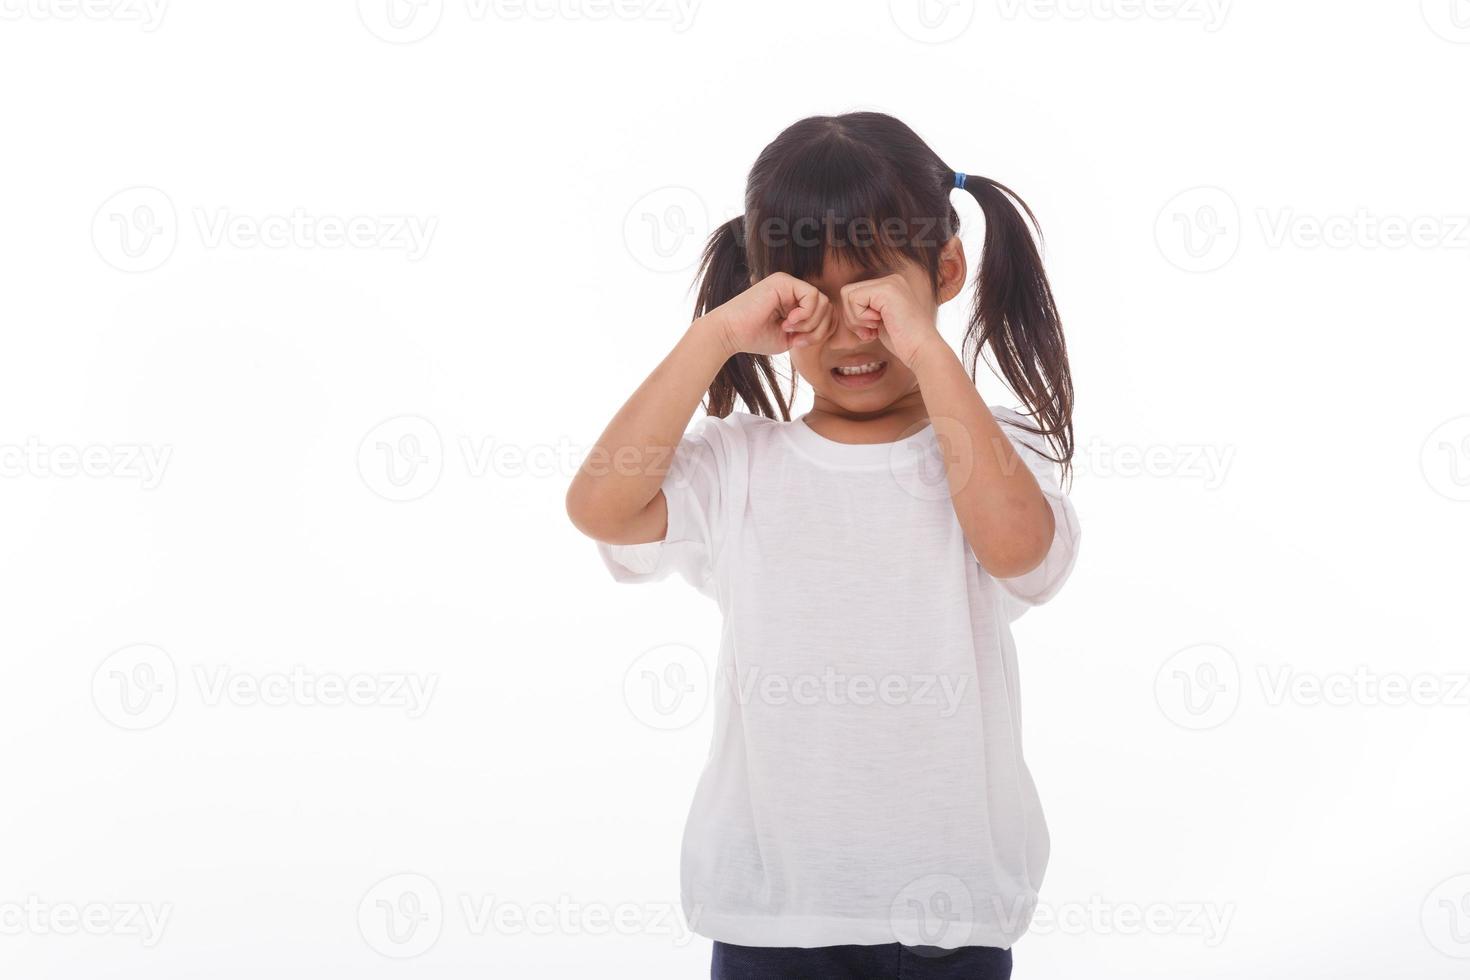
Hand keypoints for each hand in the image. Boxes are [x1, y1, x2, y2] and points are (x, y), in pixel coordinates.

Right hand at [701, 272, 834, 356]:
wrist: (729, 334)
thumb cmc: (754, 338)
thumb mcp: (790, 337)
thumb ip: (810, 330)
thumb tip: (832, 323)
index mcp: (794, 301)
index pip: (824, 313)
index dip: (819, 332)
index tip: (800, 343)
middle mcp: (792, 289)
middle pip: (827, 307)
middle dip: (818, 329)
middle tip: (798, 339)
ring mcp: (788, 283)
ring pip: (822, 302)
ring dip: (811, 323)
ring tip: (790, 330)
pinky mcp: (783, 281)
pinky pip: (812, 296)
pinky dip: (805, 314)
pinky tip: (788, 322)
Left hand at [838, 274, 945, 369]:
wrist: (922, 350)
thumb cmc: (903, 342)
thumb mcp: (879, 321)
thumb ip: (865, 310)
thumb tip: (844, 309)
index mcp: (890, 286)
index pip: (853, 294)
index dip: (855, 316)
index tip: (871, 330)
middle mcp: (890, 280)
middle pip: (847, 293)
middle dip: (852, 317)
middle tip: (870, 331)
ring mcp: (889, 282)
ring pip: (848, 295)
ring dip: (856, 318)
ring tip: (875, 328)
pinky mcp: (886, 289)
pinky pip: (853, 299)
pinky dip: (860, 317)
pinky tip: (878, 325)